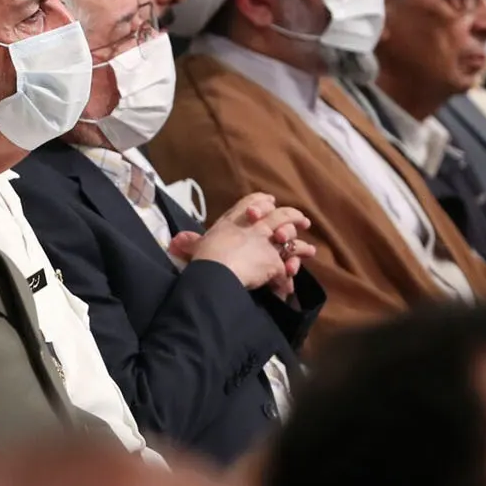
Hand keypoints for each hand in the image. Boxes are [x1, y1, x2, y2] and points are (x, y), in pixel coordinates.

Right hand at [187, 193, 315, 292]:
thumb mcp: (196, 245)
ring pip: (290, 240)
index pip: (253, 201)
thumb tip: (175, 241)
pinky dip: (287, 278)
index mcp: (236, 220)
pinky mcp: (274, 262)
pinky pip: (284, 270)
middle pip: (280, 216)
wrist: (217, 269)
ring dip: (301, 246)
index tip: (270, 201)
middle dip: (293, 217)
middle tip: (304, 221)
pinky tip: (289, 285)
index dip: (263, 201)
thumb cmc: (205, 255)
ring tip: (310, 250)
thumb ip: (190, 242)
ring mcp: (267, 243)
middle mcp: (256, 227)